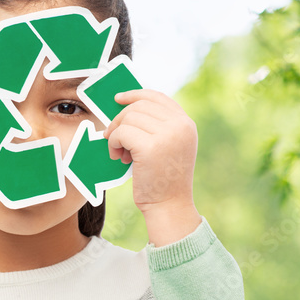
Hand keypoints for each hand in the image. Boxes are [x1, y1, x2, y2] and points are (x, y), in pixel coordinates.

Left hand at [103, 88, 197, 214]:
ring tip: (120, 153)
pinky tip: (118, 157)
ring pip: (128, 118)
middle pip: (139, 106)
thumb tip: (127, 108)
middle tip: (113, 138)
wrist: (169, 205)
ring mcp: (167, 135)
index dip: (135, 94)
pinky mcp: (151, 147)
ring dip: (116, 134)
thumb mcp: (169, 146)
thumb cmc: (163, 179)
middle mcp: (180, 125)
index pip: (157, 97)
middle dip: (120, 120)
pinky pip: (122, 132)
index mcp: (186, 123)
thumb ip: (157, 127)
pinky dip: (114, 143)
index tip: (118, 98)